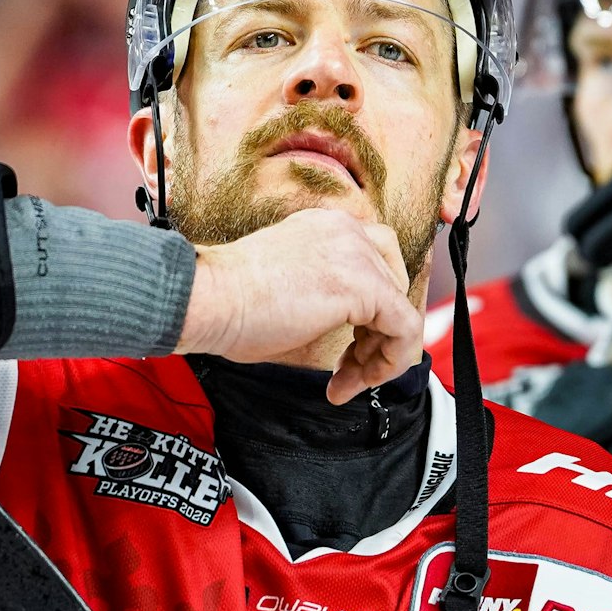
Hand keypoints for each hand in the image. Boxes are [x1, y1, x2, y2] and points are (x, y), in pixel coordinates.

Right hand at [178, 209, 420, 404]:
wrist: (206, 299)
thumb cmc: (227, 303)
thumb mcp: (286, 287)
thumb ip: (322, 296)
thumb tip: (343, 325)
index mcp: (326, 227)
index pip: (375, 265)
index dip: (368, 315)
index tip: (346, 349)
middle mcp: (347, 231)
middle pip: (393, 286)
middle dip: (376, 336)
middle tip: (349, 369)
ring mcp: (357, 254)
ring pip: (400, 310)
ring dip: (379, 356)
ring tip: (347, 382)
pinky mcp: (363, 286)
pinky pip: (405, 328)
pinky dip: (391, 361)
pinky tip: (360, 380)